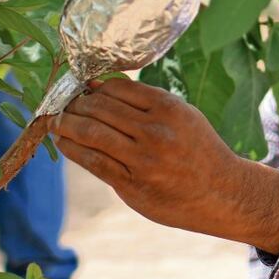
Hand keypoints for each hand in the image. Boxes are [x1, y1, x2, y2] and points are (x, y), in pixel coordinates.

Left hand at [50, 78, 278, 251]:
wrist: (221, 192)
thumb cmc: (198, 149)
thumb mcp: (182, 115)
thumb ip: (145, 102)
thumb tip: (98, 85)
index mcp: (169, 108)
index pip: (117, 87)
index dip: (93, 86)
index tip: (81, 89)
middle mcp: (156, 131)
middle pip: (100, 107)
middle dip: (75, 104)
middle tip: (63, 104)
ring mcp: (143, 159)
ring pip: (91, 132)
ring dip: (66, 124)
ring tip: (57, 121)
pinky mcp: (132, 184)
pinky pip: (93, 161)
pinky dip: (72, 148)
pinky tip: (63, 142)